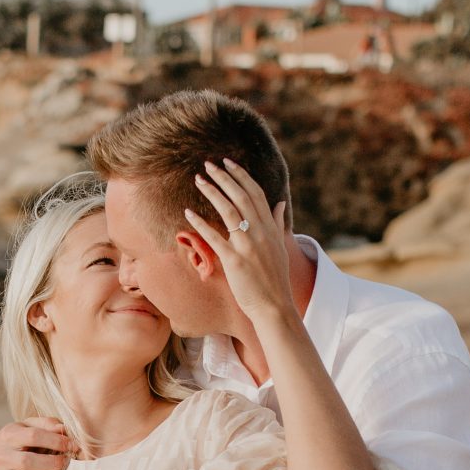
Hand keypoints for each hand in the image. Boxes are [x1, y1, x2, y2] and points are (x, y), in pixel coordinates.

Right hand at [0, 416, 71, 469]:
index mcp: (7, 435)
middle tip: (62, 463)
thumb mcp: (26, 428)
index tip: (70, 445)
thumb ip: (46, 425)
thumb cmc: (14, 444)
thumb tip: (63, 429)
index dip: (56, 441)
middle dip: (52, 463)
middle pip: (28, 461)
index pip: (34, 436)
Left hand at [185, 158, 295, 324]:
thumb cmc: (275, 278)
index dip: (241, 176)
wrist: (274, 306)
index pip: (255, 193)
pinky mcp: (234, 261)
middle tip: (208, 165)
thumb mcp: (280, 247)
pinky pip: (214, 238)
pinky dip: (201, 223)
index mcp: (270, 227)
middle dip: (224, 178)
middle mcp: (260, 232)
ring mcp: (247, 246)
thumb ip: (278, 223)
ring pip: (228, 211)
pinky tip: (188, 213)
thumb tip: (279, 203)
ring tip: (199, 180)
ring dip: (212, 192)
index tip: (228, 163)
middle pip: (240, 196)